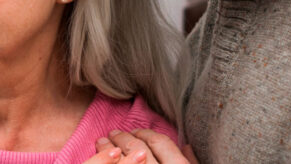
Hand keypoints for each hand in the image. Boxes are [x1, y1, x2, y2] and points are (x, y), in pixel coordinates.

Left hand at [82, 129, 197, 163]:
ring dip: (108, 149)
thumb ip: (192, 163)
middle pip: (138, 150)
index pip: (160, 142)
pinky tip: (99, 156)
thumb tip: (187, 145)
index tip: (136, 131)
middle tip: (112, 133)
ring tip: (101, 142)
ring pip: (121, 160)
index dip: (146, 134)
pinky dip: (104, 160)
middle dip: (123, 138)